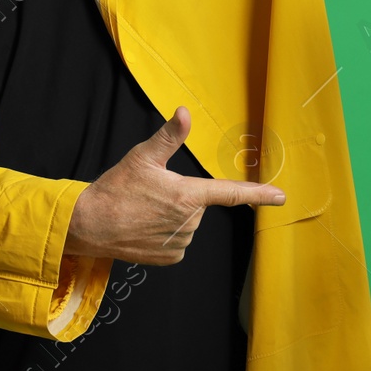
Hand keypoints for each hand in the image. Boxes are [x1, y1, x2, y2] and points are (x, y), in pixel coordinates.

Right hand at [64, 106, 284, 263]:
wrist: (89, 225)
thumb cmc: (116, 189)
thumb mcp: (143, 157)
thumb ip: (169, 135)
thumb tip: (184, 112)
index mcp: (188, 195)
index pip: (231, 193)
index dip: (258, 194)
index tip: (281, 197)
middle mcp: (189, 222)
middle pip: (199, 206)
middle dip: (183, 198)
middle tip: (153, 195)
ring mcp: (180, 243)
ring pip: (189, 224)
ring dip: (173, 217)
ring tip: (145, 211)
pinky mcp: (170, 258)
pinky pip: (178, 241)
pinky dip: (166, 233)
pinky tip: (146, 228)